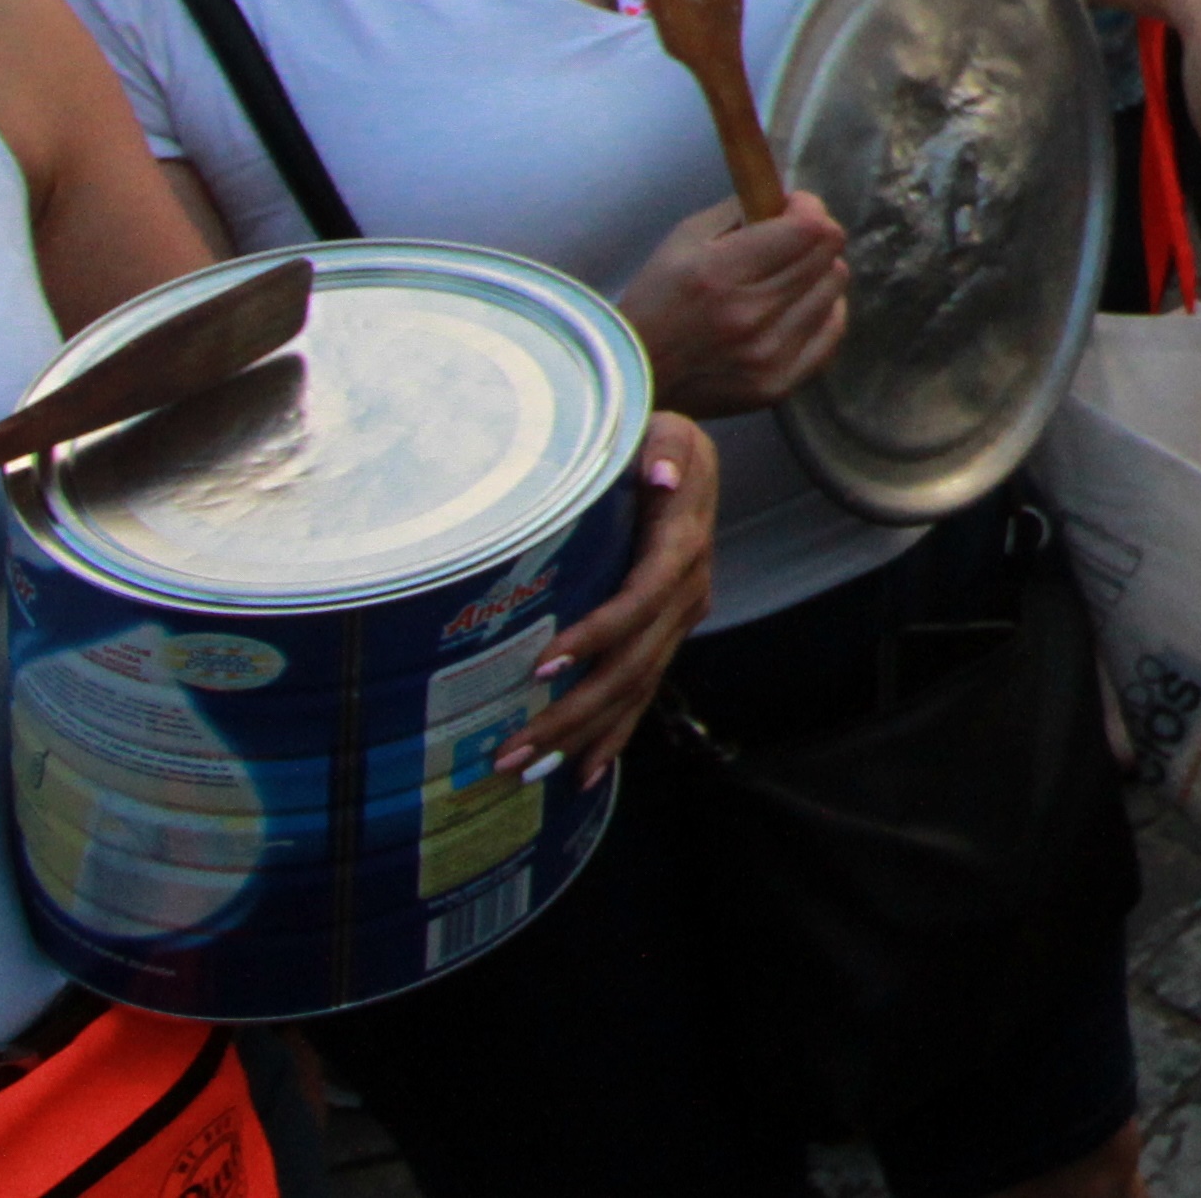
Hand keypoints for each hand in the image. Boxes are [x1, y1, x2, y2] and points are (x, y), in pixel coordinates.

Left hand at [503, 415, 717, 781]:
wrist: (675, 453)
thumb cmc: (649, 438)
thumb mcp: (660, 427)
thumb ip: (663, 448)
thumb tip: (661, 473)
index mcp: (682, 544)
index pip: (640, 599)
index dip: (598, 635)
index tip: (542, 666)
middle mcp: (688, 590)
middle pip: (634, 664)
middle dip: (574, 713)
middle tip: (512, 750)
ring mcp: (679, 618)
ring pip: (637, 688)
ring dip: (585, 735)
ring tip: (528, 771)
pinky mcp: (665, 634)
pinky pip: (644, 691)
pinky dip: (615, 734)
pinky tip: (584, 773)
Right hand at [618, 192, 850, 415]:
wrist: (636, 374)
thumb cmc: (659, 299)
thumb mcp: (684, 239)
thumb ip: (739, 210)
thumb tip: (788, 199)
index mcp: (722, 273)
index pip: (809, 229)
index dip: (808, 208)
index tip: (791, 208)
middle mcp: (751, 314)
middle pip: (828, 255)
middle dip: (812, 236)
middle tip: (787, 240)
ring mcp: (769, 353)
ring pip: (834, 287)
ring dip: (816, 273)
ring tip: (784, 277)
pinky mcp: (779, 383)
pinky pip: (833, 329)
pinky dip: (821, 310)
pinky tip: (794, 306)